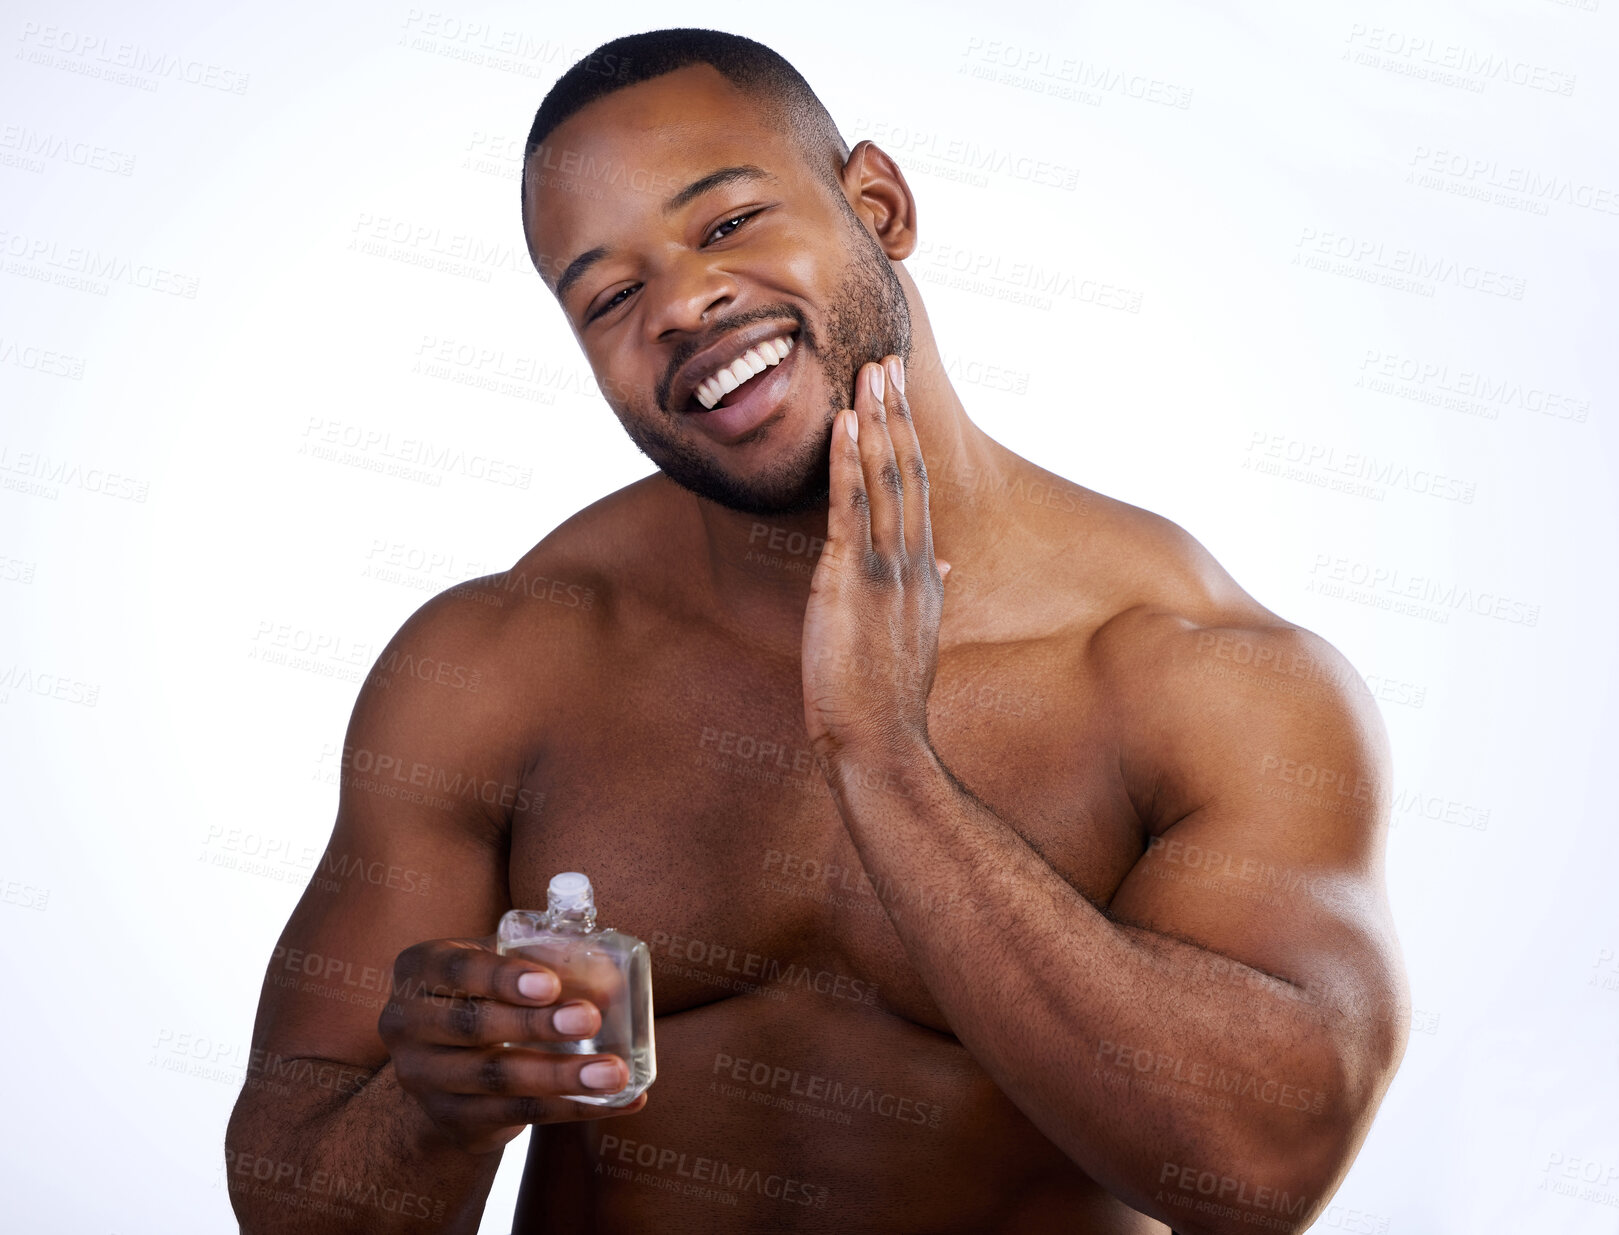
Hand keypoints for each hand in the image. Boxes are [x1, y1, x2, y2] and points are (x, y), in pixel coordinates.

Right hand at [378, 935, 646, 1153]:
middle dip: (535, 1025)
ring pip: (496, 1079)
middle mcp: (407, 1024)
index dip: (503, 977)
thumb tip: (611, 978)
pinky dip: (572, 1108)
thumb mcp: (504, 964)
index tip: (551, 984)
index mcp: (420, 970)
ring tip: (613, 1072)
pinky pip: (516, 1115)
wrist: (452, 1063)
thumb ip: (549, 959)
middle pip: (472, 1026)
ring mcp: (424, 1079)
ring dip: (560, 1076)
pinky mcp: (453, 1120)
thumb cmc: (490, 993)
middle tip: (590, 1019)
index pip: (457, 970)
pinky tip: (615, 1099)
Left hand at [801, 354, 948, 767]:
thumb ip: (928, 595)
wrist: (880, 744)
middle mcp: (912, 563)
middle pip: (906, 472)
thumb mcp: (914, 639)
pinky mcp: (851, 580)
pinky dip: (848, 461)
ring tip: (868, 372)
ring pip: (884, 479)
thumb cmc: (886, 702)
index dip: (905, 442)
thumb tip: (942, 565)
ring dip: (875, 421)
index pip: (915, 493)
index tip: (896, 400)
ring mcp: (885, 569)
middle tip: (884, 361)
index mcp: (923, 575)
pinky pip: (850, 507)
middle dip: (894, 414)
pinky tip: (843, 423)